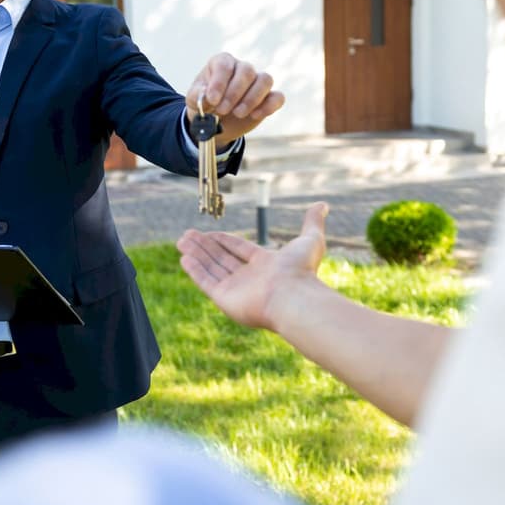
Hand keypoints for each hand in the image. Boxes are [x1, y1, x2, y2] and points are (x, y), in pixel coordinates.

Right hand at [176, 203, 328, 330]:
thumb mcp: (310, 240)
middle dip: (205, 246)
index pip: (239, 250)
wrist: (294, 297)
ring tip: (181, 240)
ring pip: (212, 268)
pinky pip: (206, 281)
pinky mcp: (225, 299)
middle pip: (222, 258)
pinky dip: (195, 270)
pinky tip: (184, 257)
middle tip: (187, 234)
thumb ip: (312, 222)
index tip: (209, 233)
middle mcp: (250, 279)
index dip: (224, 241)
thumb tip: (323, 204)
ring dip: (196, 254)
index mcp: (266, 266)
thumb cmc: (302, 271)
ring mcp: (236, 290)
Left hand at [187, 53, 284, 146]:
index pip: (225, 65)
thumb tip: (207, 95)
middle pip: (247, 71)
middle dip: (234, 93)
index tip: (212, 100)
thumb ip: (197, 96)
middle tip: (222, 110)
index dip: (219, 82)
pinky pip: (278, 97)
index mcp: (221, 63)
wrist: (215, 123)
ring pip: (265, 80)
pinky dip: (269, 106)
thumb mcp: (193, 101)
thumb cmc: (204, 105)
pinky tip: (255, 115)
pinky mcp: (268, 98)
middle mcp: (241, 68)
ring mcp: (257, 82)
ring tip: (238, 113)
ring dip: (252, 99)